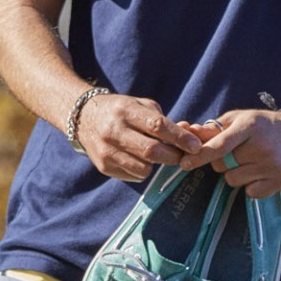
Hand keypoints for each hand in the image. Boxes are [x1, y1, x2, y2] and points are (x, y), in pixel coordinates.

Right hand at [76, 93, 202, 181]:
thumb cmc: (122, 111)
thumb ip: (164, 120)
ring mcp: (106, 151)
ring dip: (158, 165)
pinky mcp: (104, 166)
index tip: (196, 145)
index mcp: (125, 110)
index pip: (157, 126)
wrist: (84, 118)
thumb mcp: (140, 105)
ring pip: (144, 168)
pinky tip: (140, 159)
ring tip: (160, 155)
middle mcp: (113, 131)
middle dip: (173, 156)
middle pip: (151, 151)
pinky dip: (144, 169)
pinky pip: (134, 175)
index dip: (179, 137)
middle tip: (183, 155)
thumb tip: (189, 136)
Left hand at [178, 108, 280, 196]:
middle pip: (223, 165)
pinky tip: (261, 172)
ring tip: (250, 162)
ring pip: (233, 181)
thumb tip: (189, 131)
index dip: (200, 155)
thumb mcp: (240, 119)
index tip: (184, 163)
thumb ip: (214, 128)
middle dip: (221, 162)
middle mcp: (262, 146)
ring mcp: (273, 165)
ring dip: (235, 174)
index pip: (220, 145)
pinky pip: (250, 193)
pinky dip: (251, 185)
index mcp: (250, 126)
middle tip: (236, 153)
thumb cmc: (261, 125)